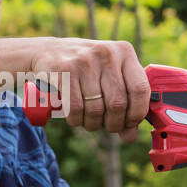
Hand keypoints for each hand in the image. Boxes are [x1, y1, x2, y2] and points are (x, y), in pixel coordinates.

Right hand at [30, 38, 149, 140]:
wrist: (47, 51)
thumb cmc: (85, 69)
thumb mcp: (108, 78)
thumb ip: (124, 103)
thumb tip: (130, 136)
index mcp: (124, 52)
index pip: (140, 89)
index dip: (136, 113)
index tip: (129, 123)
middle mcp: (106, 53)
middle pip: (117, 103)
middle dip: (113, 124)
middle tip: (108, 127)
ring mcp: (84, 60)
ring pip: (96, 108)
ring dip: (93, 124)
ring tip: (89, 122)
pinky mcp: (64, 70)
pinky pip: (75, 108)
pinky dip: (76, 120)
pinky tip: (75, 118)